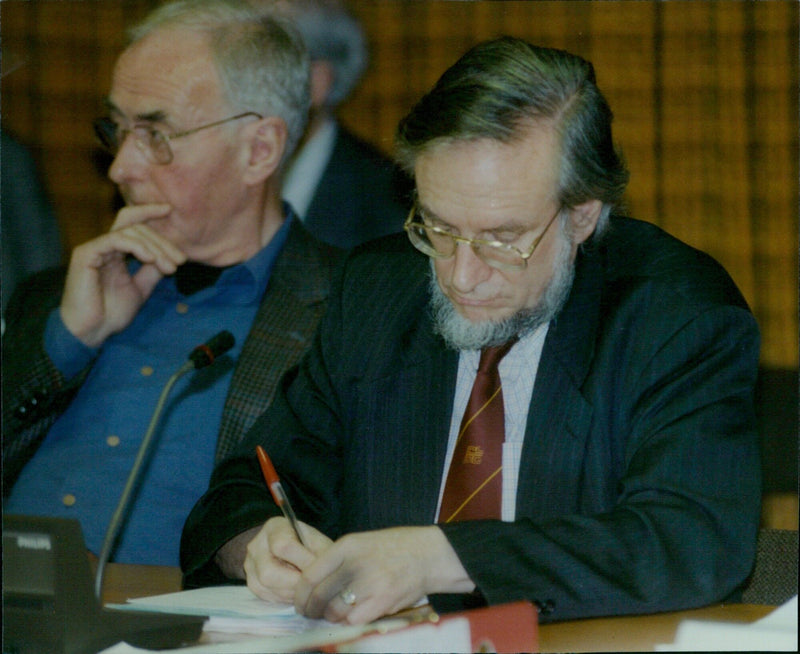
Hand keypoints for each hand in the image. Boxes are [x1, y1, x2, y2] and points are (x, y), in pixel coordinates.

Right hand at [60, 204, 184, 347]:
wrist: (91, 332)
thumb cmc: (111, 313)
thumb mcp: (140, 288)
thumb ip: (153, 270)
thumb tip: (171, 256)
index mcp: (115, 252)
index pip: (132, 223)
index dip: (149, 212)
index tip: (170, 210)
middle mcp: (104, 246)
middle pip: (137, 227)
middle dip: (163, 242)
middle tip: (181, 260)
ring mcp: (94, 248)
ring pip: (129, 232)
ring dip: (155, 247)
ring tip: (170, 267)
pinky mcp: (86, 254)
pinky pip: (115, 240)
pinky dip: (136, 246)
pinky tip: (150, 258)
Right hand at [244, 517, 332, 603]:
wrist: (290, 547)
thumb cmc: (307, 543)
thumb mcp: (318, 542)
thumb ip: (323, 556)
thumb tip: (330, 577)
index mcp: (274, 528)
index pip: (283, 547)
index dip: (303, 562)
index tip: (319, 569)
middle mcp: (256, 545)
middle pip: (269, 573)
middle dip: (295, 583)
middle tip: (313, 586)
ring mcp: (250, 565)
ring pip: (266, 587)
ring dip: (291, 593)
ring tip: (307, 589)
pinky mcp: (251, 583)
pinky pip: (266, 597)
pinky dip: (285, 598)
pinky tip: (297, 593)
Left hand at [294, 526, 473, 624]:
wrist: (428, 554)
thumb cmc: (394, 548)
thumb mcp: (361, 542)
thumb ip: (338, 560)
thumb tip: (313, 583)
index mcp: (347, 546)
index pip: (311, 574)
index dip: (300, 593)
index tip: (299, 600)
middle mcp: (355, 564)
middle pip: (319, 595)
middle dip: (310, 609)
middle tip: (310, 613)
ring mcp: (369, 583)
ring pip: (335, 611)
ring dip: (331, 616)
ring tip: (335, 613)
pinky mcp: (382, 601)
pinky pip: (354, 620)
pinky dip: (350, 621)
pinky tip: (354, 615)